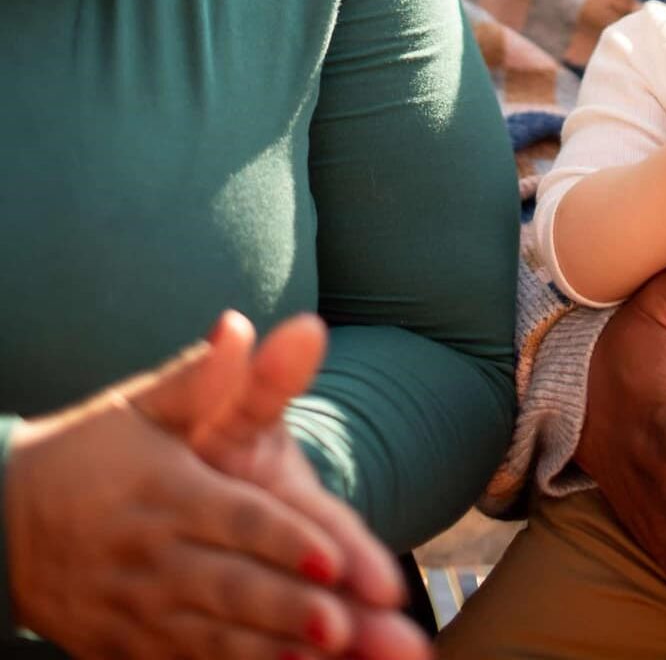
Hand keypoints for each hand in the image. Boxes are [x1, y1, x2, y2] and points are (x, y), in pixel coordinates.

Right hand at [7, 317, 428, 659]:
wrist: (3, 518)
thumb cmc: (91, 451)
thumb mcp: (143, 405)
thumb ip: (202, 375)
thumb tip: (238, 325)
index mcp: (168, 492)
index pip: (237, 519)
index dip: (284, 541)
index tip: (334, 557)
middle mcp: (155, 556)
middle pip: (231, 587)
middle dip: (288, 608)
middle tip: (345, 626)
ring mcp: (139, 609)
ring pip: (213, 638)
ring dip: (270, 652)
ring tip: (328, 659)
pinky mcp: (126, 646)